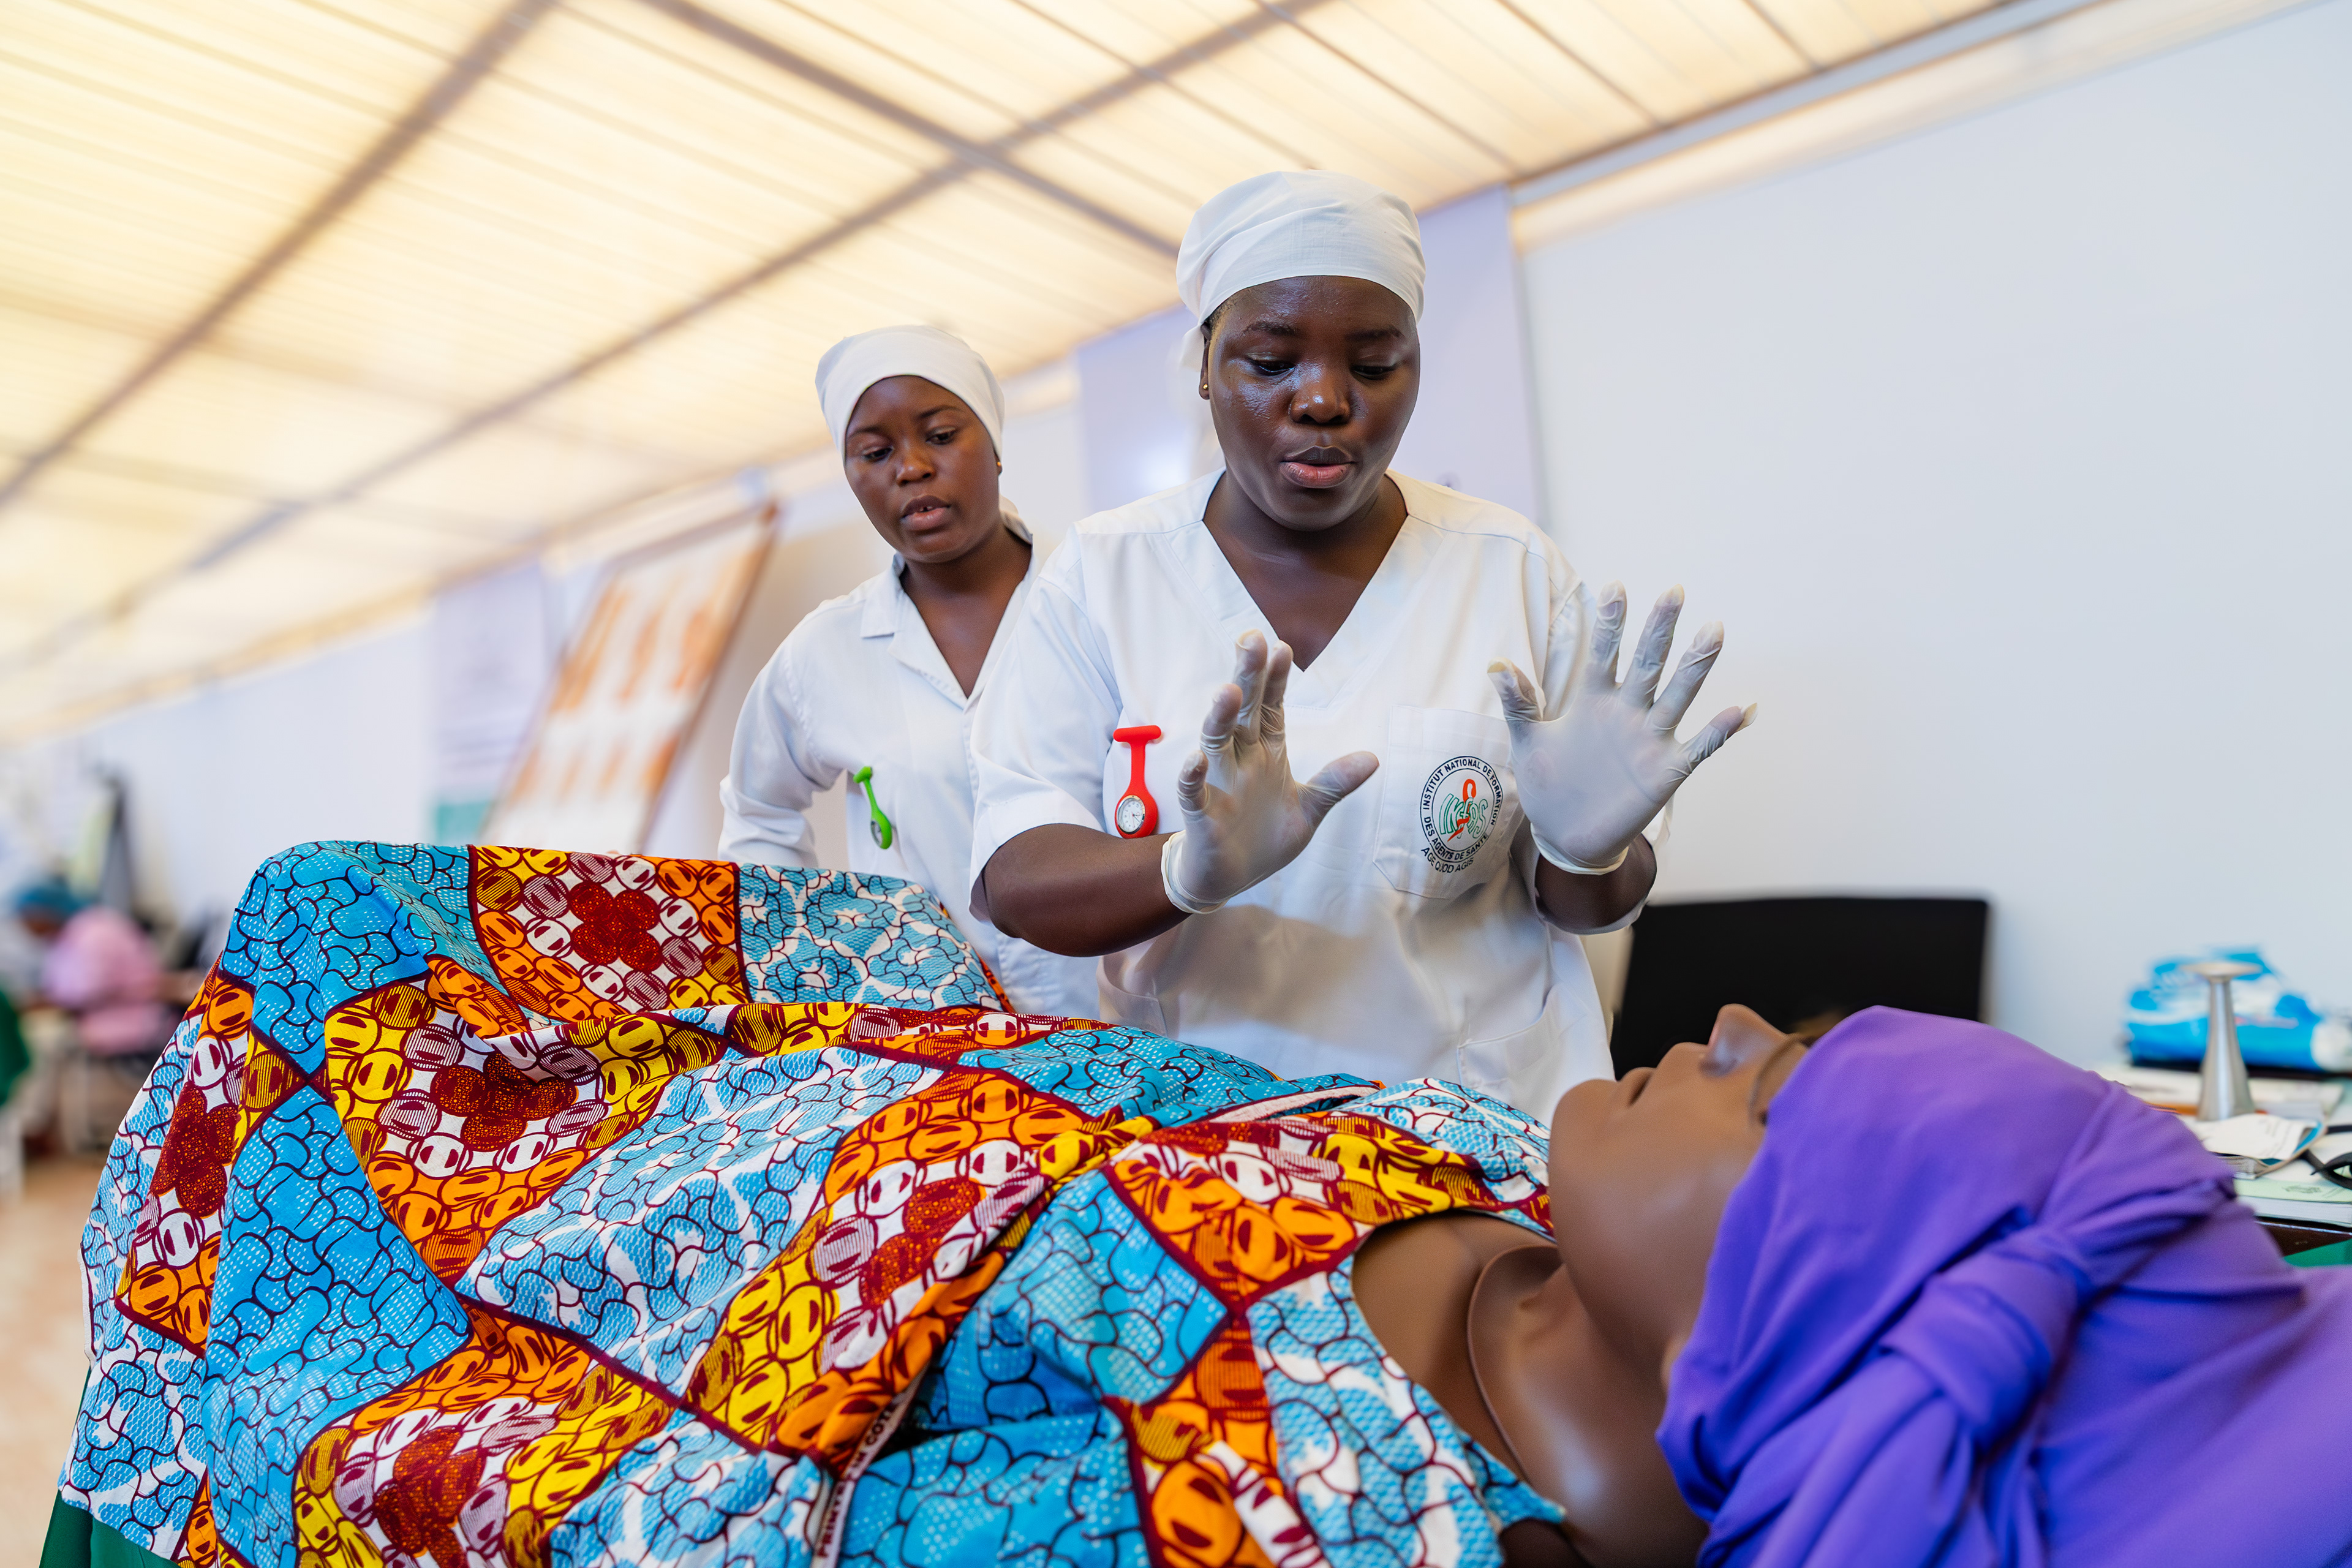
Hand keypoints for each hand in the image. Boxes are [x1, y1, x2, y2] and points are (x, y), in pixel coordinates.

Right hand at [1166, 631, 1378, 911]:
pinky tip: (1197, 759)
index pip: (1270, 706)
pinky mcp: (1202, 813)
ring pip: (1216, 741)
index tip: (1281, 647)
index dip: (1276, 679)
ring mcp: (1219, 782)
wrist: (1231, 878)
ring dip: (1220, 717)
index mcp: (1266, 751)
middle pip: (1243, 711)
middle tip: (1251, 639)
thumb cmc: (1266, 837)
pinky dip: (1194, 775)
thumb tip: (1374, 757)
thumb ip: (1335, 783)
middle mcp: (1240, 758)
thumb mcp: (1310, 810)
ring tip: (1228, 692)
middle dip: (1248, 677)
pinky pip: (1194, 790)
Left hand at [1490, 584, 1750, 872]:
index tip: (1616, 585)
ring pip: (1678, 695)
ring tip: (1714, 631)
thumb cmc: (1549, 783)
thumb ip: (1518, 703)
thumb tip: (1495, 663)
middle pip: (1648, 663)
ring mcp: (1650, 739)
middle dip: (1659, 629)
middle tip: (1674, 592)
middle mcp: (1627, 712)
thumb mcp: (1528, 741)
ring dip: (1696, 666)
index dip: (1611, 622)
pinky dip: (1719, 732)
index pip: (1605, 653)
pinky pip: (1698, 748)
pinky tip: (1741, 710)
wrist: (1566, 835)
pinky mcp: (1665, 771)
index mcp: (1594, 700)